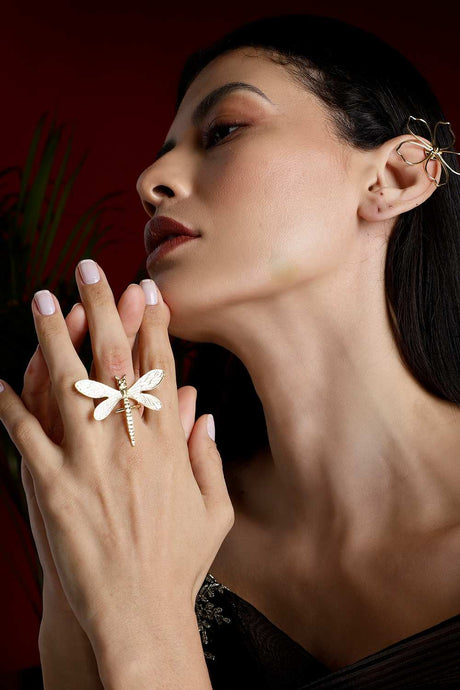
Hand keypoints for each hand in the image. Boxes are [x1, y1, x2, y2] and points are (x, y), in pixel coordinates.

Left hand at [0, 261, 233, 656]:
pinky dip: (9, 405)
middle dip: (103, 307)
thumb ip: (208, 455)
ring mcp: (88, 461)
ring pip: (67, 383)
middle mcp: (129, 441)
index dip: (153, 323)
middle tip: (89, 268)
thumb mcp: (215, 510)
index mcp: (168, 443)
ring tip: (42, 300)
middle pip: (113, 359)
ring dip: (53, 337)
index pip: (160, 367)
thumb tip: (203, 411)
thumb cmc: (179, 563)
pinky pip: (26, 435)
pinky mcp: (52, 486)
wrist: (138, 612)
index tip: (146, 290)